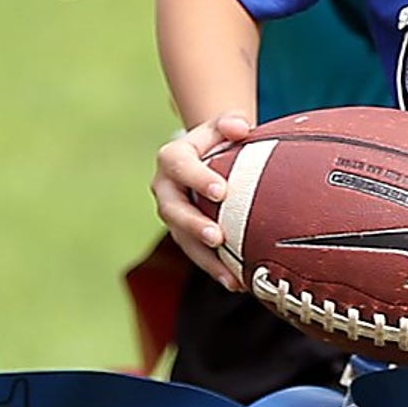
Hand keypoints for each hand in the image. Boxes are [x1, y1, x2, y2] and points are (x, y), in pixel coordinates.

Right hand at [152, 112, 255, 289]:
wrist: (209, 158)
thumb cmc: (221, 139)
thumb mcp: (223, 125)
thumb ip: (230, 123)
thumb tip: (242, 128)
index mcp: (173, 159)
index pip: (180, 167)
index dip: (197, 178)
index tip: (220, 190)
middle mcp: (166, 189)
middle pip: (174, 210)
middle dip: (194, 225)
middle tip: (218, 237)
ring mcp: (173, 215)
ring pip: (184, 240)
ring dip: (206, 260)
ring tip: (231, 276)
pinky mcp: (184, 235)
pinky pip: (197, 255)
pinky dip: (216, 269)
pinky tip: (238, 283)